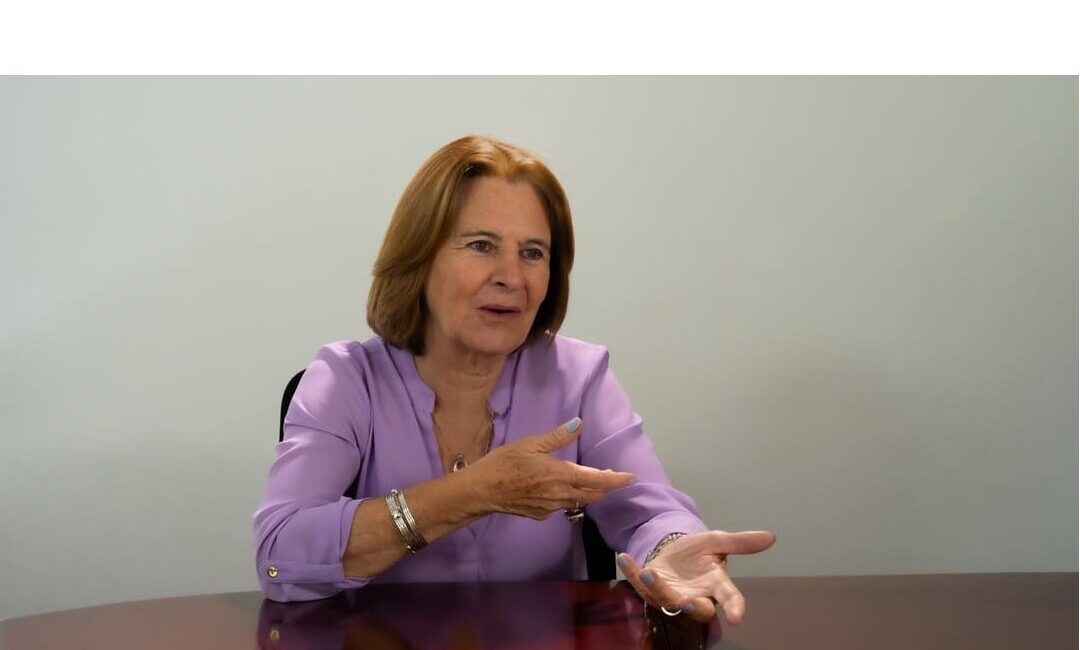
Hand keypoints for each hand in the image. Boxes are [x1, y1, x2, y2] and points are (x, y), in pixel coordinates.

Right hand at [468, 417, 634, 518]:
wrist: (482, 491)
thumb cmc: (504, 463)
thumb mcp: (531, 443)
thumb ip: (558, 437)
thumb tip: (579, 423)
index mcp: (562, 475)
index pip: (599, 480)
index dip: (617, 479)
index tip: (631, 477)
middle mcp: (561, 495)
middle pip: (593, 494)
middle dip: (605, 486)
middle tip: (611, 475)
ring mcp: (551, 508)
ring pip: (579, 501)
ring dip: (588, 492)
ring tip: (590, 480)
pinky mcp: (541, 515)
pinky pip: (562, 506)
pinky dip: (569, 497)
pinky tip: (560, 489)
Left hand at [618, 530, 775, 624]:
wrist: (673, 550)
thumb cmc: (698, 551)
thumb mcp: (717, 541)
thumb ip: (741, 542)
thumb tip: (771, 537)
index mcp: (716, 585)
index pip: (730, 598)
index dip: (734, 608)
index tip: (737, 617)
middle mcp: (696, 596)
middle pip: (698, 609)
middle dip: (692, 608)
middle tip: (687, 603)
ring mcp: (672, 595)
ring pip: (666, 600)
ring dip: (658, 589)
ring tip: (650, 573)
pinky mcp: (651, 589)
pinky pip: (639, 584)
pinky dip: (632, 571)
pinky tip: (624, 557)